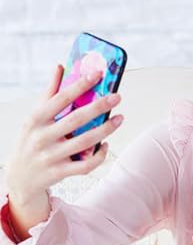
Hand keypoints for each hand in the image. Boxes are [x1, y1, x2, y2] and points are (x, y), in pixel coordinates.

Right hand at [5, 64, 122, 202]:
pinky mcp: (60, 172)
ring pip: (85, 142)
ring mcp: (51, 156)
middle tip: (117, 96)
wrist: (19, 178)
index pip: (60, 98)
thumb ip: (49, 93)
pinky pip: (86, 165)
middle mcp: (41, 137)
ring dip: (106, 129)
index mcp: (35, 119)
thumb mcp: (35, 117)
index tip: (98, 73)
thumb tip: (60, 66)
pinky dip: (99, 155)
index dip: (80, 85)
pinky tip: (106, 145)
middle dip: (99, 106)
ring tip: (120, 118)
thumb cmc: (32, 140)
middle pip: (76, 119)